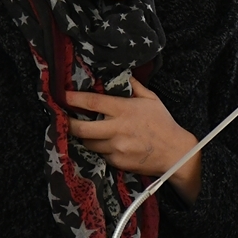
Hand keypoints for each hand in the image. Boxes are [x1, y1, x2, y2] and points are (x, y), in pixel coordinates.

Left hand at [67, 78, 201, 202]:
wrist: (175, 152)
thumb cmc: (163, 123)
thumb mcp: (151, 99)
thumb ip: (134, 87)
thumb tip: (121, 75)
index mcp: (124, 110)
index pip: (92, 102)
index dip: (73, 98)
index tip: (62, 95)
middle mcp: (117, 129)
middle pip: (81, 128)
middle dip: (68, 123)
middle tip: (62, 119)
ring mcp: (116, 147)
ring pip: (88, 143)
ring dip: (85, 137)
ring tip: (87, 132)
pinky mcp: (117, 161)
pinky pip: (100, 154)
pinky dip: (100, 148)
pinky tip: (105, 144)